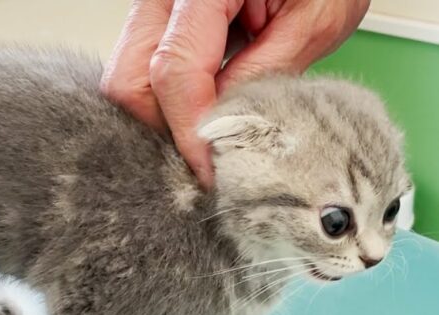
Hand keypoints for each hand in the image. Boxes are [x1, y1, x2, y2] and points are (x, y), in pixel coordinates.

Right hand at [101, 0, 369, 189]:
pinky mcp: (158, 22)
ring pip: (127, 80)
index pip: (172, 70)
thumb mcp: (315, 17)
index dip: (189, 130)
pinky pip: (142, 71)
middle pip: (127, 81)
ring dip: (163, 117)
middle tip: (203, 162)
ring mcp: (155, 6)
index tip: (211, 171)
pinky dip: (166, 101)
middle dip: (160, 130)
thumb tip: (227, 133)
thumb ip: (265, 75)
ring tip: (206, 137)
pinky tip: (200, 111)